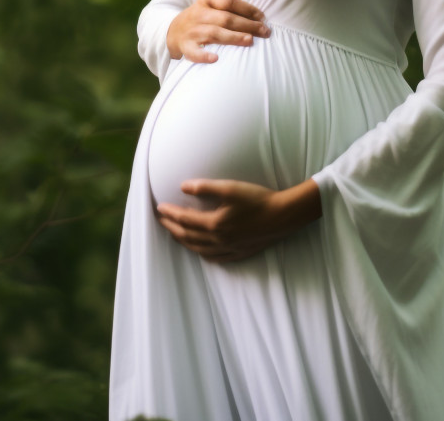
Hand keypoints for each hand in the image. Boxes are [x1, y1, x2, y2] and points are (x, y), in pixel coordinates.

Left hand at [156, 178, 321, 262]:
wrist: (283, 216)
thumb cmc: (258, 199)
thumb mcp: (230, 188)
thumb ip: (205, 187)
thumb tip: (183, 186)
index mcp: (214, 224)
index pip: (184, 219)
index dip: (170, 213)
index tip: (159, 208)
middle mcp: (218, 240)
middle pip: (188, 236)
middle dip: (172, 228)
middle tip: (161, 221)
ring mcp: (229, 249)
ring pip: (198, 249)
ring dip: (184, 241)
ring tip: (175, 234)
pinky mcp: (239, 253)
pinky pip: (214, 258)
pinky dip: (202, 253)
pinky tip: (200, 251)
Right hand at [167, 0, 268, 62]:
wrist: (173, 31)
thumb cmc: (202, 18)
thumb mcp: (211, 6)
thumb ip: (230, 9)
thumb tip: (259, 19)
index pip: (229, 1)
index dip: (248, 9)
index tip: (262, 17)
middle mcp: (198, 13)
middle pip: (226, 18)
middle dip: (247, 25)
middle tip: (265, 31)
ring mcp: (192, 30)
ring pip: (214, 33)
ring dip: (233, 37)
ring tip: (250, 40)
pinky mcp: (185, 46)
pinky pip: (194, 52)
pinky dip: (204, 56)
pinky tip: (216, 58)